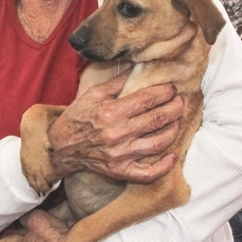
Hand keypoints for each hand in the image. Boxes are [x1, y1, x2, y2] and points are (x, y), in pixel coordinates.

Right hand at [48, 69, 182, 182]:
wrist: (61, 147)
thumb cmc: (78, 117)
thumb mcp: (93, 93)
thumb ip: (117, 82)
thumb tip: (137, 68)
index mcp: (111, 112)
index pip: (147, 99)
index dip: (164, 92)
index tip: (171, 88)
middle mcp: (118, 134)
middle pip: (157, 119)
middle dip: (174, 108)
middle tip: (180, 101)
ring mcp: (121, 155)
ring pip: (158, 143)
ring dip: (174, 129)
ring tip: (178, 120)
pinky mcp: (121, 171)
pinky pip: (148, 173)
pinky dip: (164, 166)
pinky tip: (173, 156)